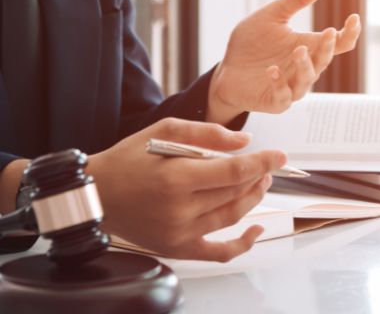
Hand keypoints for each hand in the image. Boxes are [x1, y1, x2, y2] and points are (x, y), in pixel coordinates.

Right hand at [87, 118, 286, 261]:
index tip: (280, 156)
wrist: (96, 195)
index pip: (235, 171)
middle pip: (236, 193)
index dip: (263, 163)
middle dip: (258, 177)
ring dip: (253, 199)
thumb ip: (207, 134)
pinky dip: (242, 244)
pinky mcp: (177, 248)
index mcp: (176, 177)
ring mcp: (179, 233)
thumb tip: (245, 142)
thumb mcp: (164, 130)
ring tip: (260, 183)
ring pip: (232, 216)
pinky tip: (258, 230)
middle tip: (267, 167)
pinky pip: (218, 252)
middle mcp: (180, 209)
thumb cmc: (129, 159)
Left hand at [207, 0, 361, 122]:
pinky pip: (282, 96)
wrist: (227, 69)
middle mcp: (304, 68)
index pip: (338, 44)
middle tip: (327, 32)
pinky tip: (272, 71)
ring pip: (306, 80)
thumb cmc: (252, 43)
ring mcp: (291, 86)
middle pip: (324, 60)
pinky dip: (279, 85)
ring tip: (298, 51)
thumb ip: (297, 0)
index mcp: (309, 47)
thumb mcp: (273, 15)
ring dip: (305, 66)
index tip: (353, 18)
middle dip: (327, 48)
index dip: (349, 33)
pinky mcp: (274, 101)